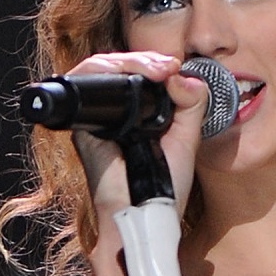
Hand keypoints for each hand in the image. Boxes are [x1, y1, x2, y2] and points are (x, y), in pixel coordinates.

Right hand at [61, 51, 210, 221]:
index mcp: (136, 116)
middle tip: (167, 66)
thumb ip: (191, 104)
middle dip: (143, 58)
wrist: (146, 217)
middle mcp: (112, 115)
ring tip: (156, 69)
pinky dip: (104, 71)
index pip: (135, 74)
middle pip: (116, 66)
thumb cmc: (164, 188)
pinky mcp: (83, 128)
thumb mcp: (187, 139)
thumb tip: (180, 74)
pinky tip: (133, 75)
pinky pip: (85, 87)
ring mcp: (95, 120)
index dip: (151, 63)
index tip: (173, 67)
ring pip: (99, 69)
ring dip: (128, 61)